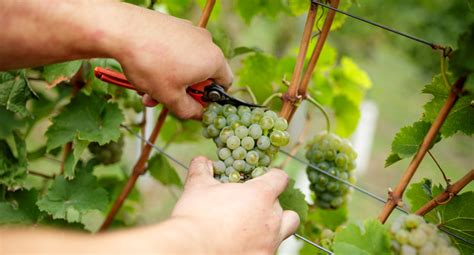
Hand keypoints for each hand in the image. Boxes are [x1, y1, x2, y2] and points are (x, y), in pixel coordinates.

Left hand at [109, 4, 232, 118]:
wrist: (122, 31)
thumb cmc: (150, 65)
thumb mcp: (171, 97)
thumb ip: (190, 111)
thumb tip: (198, 114)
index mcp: (213, 60)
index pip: (225, 84)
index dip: (211, 99)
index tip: (194, 106)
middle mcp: (207, 43)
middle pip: (202, 74)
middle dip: (184, 91)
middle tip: (166, 101)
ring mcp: (190, 31)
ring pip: (186, 64)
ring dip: (171, 80)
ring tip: (148, 91)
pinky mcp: (174, 25)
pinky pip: (176, 50)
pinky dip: (165, 63)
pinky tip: (146, 71)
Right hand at [170, 157, 299, 253]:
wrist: (192, 251)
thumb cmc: (196, 216)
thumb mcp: (197, 187)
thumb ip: (203, 170)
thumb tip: (202, 161)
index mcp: (261, 195)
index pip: (280, 179)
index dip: (272, 176)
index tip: (263, 179)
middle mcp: (272, 219)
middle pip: (286, 209)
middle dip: (272, 206)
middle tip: (254, 207)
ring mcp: (271, 242)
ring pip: (285, 231)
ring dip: (274, 227)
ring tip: (253, 228)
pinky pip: (268, 249)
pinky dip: (259, 246)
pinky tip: (241, 245)